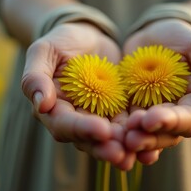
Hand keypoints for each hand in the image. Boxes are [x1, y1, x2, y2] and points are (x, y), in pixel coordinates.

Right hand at [21, 22, 134, 169]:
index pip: (64, 124)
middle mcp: (75, 119)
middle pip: (88, 139)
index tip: (101, 130)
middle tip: (123, 154)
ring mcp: (98, 117)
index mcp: (53, 109)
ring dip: (125, 146)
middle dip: (106, 147)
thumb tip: (40, 103)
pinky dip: (140, 133)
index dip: (82, 129)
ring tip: (141, 153)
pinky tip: (156, 140)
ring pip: (110, 138)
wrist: (87, 36)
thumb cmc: (61, 41)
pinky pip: (128, 125)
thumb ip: (35, 76)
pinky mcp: (117, 112)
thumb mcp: (44, 51)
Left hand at [123, 19, 190, 155]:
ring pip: (145, 135)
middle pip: (165, 134)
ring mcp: (151, 115)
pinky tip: (108, 136)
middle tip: (131, 137)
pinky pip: (125, 126)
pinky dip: (119, 133)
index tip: (151, 119)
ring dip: (134, 140)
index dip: (171, 122)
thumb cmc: (184, 39)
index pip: (188, 120)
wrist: (156, 33)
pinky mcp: (131, 110)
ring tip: (119, 139)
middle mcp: (174, 116)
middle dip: (148, 137)